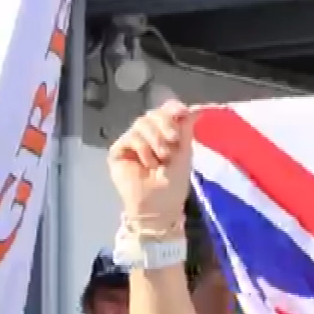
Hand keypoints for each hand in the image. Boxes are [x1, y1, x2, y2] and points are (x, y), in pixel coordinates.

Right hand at [108, 100, 196, 225]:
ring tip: (162, 158)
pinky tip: (148, 164)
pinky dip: (143, 149)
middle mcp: (148, 134)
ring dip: (156, 139)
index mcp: (165, 134)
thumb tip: (194, 110)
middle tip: (174, 140)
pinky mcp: (119, 150)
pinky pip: (131, 137)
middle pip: (153, 113)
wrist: (159, 205)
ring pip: (142, 123)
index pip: (165, 112)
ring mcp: (132, 141)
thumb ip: (185, 131)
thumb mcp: (184, 154)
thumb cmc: (173, 183)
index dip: (172, 107)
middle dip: (166, 124)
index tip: (182, 111)